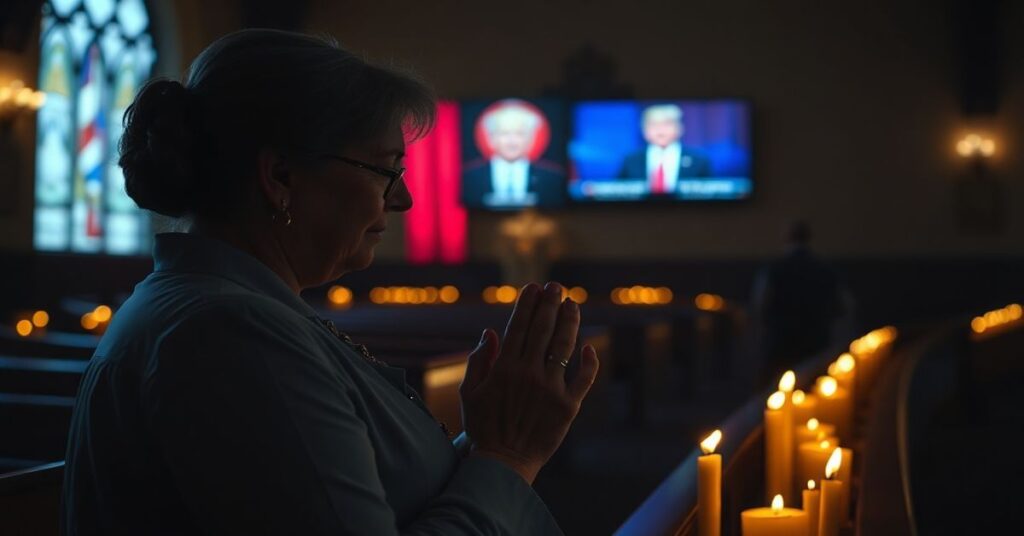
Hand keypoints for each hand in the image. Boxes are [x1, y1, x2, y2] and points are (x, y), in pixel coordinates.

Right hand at [459, 282, 600, 483]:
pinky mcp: (568, 406)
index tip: (534, 288)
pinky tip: (588, 346)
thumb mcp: (469, 393)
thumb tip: (490, 332)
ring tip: (572, 304)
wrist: (503, 463)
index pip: (518, 326)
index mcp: (505, 368)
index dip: (527, 304)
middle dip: (550, 303)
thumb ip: (478, 360)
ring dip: (570, 322)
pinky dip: (588, 361)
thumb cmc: (483, 427)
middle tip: (556, 286)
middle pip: (543, 329)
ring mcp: (551, 389)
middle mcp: (529, 373)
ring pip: (564, 346)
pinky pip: (584, 378)